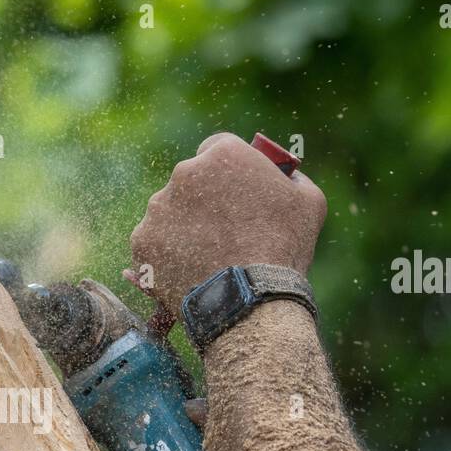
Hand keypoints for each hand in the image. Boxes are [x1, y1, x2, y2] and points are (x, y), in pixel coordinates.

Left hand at [125, 132, 327, 326]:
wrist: (249, 300)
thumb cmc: (284, 249)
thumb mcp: (308, 201)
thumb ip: (292, 179)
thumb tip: (284, 176)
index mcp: (223, 154)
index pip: (215, 150)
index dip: (223, 171)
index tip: (229, 190)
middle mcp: (183, 174)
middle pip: (189, 182)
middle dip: (201, 201)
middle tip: (221, 231)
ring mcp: (158, 209)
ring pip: (168, 214)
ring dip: (182, 229)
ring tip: (207, 258)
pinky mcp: (142, 242)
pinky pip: (152, 245)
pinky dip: (165, 257)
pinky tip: (188, 271)